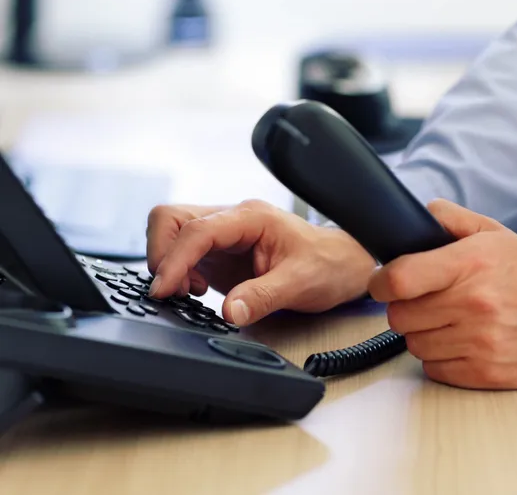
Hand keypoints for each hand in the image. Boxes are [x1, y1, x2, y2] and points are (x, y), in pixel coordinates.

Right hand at [146, 200, 375, 325]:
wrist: (341, 265)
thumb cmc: (327, 265)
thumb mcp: (299, 284)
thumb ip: (262, 296)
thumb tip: (229, 311)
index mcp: (251, 218)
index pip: (197, 229)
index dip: (174, 259)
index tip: (165, 289)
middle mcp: (233, 220)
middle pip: (171, 218)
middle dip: (162, 254)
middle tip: (173, 290)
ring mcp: (224, 235)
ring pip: (172, 232)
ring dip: (169, 263)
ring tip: (190, 291)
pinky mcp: (220, 252)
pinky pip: (183, 252)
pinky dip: (178, 272)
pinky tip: (198, 290)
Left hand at [368, 199, 516, 389]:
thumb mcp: (494, 233)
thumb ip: (451, 218)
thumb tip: (418, 215)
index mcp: (470, 264)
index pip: (399, 279)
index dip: (380, 283)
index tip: (382, 284)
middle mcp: (472, 304)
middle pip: (399, 316)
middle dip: (405, 308)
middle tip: (425, 301)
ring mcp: (479, 342)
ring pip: (414, 344)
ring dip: (423, 334)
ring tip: (448, 321)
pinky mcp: (485, 373)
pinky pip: (434, 369)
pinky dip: (440, 357)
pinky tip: (461, 342)